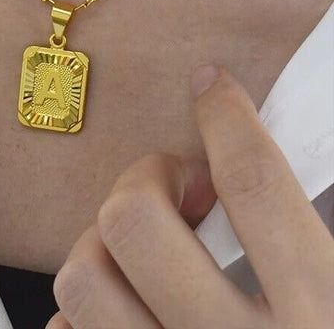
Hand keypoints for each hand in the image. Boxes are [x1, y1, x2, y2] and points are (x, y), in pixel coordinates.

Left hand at [46, 65, 333, 328]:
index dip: (228, 121)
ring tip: (145, 246)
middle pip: (136, 223)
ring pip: (84, 278)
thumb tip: (253, 170)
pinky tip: (124, 306)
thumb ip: (310, 237)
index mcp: (321, 320)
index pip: (258, 187)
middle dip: (147, 177)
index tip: (211, 89)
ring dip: (104, 240)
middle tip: (177, 184)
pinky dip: (85, 309)